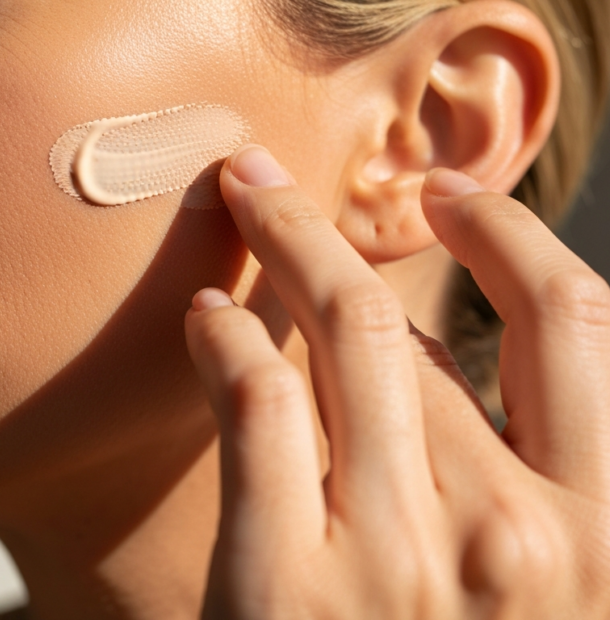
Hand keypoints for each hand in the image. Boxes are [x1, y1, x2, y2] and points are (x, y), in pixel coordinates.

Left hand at [185, 145, 609, 618]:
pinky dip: (224, 340)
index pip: (577, 320)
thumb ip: (520, 483)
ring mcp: (396, 560)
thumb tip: (446, 359)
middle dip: (336, 229)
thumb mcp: (544, 590)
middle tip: (280, 184)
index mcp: (603, 536)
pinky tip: (203, 315)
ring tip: (242, 211)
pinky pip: (258, 406)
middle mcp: (513, 537)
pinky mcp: (285, 589)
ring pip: (336, 338)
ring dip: (279, 252)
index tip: (449, 194)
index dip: (506, 234)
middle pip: (411, 321)